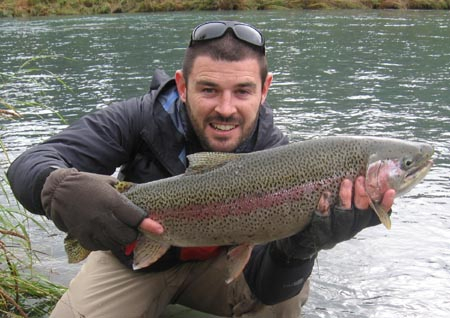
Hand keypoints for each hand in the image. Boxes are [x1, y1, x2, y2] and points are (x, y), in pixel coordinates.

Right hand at [41, 168, 162, 250]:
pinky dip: (106, 244)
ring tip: (119, 232)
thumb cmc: (89, 184)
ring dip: (121, 241)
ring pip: (114, 244)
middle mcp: (102, 217)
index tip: (159, 230)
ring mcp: (91, 228)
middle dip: (133, 234)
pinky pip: (100, 247)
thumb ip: (125, 193)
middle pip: (127, 236)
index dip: (148, 224)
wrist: (59, 190)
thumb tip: (142, 199)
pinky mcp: (81, 236)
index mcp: (112, 201)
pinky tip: (106, 236)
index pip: (135, 218)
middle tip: (132, 229)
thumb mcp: (109, 182)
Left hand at [271, 177, 394, 261]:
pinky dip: (324, 209)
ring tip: (345, 183)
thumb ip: (352, 192)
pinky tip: (325, 196)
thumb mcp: (340, 206)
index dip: (385, 205)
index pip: (378, 215)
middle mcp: (350, 229)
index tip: (390, 191)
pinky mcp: (319, 236)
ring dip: (346, 199)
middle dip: (363, 197)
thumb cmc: (324, 214)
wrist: (302, 238)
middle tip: (360, 179)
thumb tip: (365, 165)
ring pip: (344, 218)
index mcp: (358, 222)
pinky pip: (323, 222)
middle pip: (362, 215)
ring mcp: (334, 234)